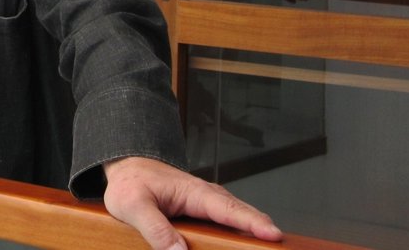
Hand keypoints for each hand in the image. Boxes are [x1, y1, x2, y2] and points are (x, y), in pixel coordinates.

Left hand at [102, 156, 281, 249]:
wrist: (128, 167)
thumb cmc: (131, 182)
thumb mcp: (133, 206)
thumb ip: (154, 228)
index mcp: (193, 192)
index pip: (228, 208)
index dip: (252, 222)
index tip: (273, 234)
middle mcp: (205, 196)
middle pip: (241, 213)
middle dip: (263, 228)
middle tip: (280, 245)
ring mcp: (206, 204)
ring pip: (237, 218)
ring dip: (254, 230)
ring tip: (270, 246)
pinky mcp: (203, 213)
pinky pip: (227, 222)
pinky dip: (241, 231)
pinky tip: (246, 244)